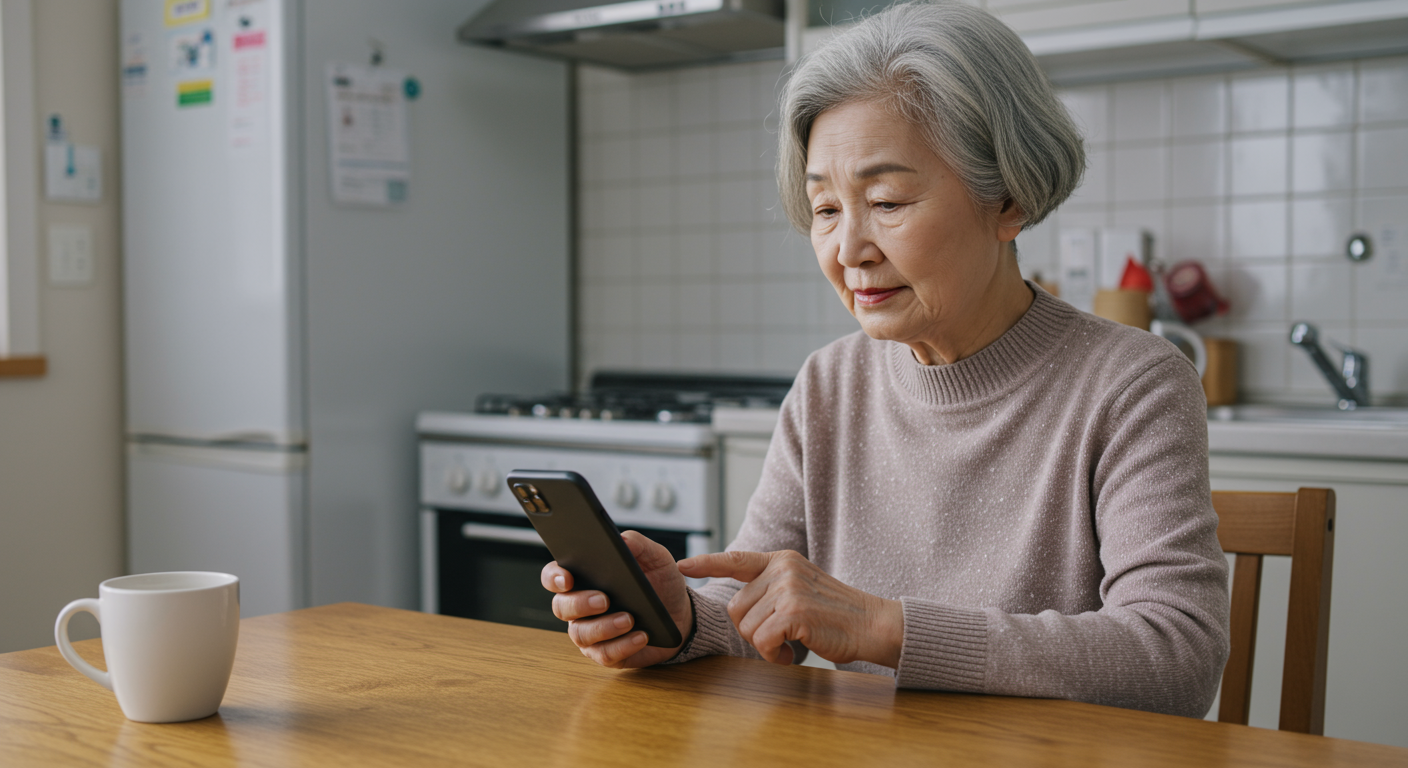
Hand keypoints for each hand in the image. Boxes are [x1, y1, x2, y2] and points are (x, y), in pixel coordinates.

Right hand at [540, 530, 693, 668]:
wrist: (680, 614)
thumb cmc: (660, 584)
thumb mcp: (655, 558)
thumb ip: (639, 544)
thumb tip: (623, 540)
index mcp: (584, 578)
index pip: (554, 576)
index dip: (554, 577)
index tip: (567, 578)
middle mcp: (579, 606)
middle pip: (561, 607)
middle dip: (580, 603)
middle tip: (604, 599)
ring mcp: (590, 632)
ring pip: (581, 634)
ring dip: (605, 627)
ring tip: (630, 619)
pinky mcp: (606, 653)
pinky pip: (605, 654)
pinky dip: (623, 645)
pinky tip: (641, 636)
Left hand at [677, 550, 902, 667]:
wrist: (872, 624)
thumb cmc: (835, 615)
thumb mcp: (801, 587)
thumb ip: (772, 587)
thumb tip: (739, 605)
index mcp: (781, 560)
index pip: (736, 560)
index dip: (706, 563)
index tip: (682, 565)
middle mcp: (782, 569)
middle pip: (736, 608)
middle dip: (753, 631)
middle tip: (781, 637)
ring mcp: (788, 589)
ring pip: (747, 628)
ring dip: (766, 646)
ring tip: (792, 643)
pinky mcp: (795, 612)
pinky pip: (763, 641)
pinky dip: (775, 655)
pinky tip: (793, 653)